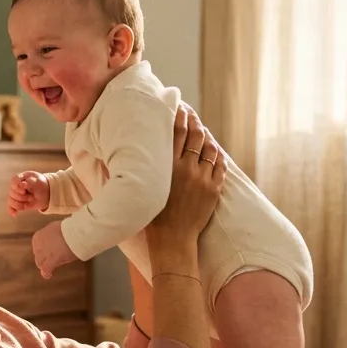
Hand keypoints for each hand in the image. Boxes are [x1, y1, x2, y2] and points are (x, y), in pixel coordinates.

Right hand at [8, 171, 50, 216]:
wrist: (46, 193)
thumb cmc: (41, 184)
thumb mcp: (38, 181)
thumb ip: (30, 182)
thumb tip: (23, 184)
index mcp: (20, 178)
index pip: (14, 181)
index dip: (17, 187)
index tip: (24, 191)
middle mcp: (16, 186)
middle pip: (12, 192)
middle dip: (22, 197)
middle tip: (32, 197)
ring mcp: (15, 195)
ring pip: (11, 201)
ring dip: (20, 204)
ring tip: (29, 202)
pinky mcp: (17, 203)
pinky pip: (11, 207)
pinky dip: (12, 211)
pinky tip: (15, 214)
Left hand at [32, 221, 77, 278]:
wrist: (75, 232)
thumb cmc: (69, 228)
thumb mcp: (56, 228)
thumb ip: (52, 235)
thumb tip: (54, 239)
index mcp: (38, 236)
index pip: (37, 246)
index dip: (43, 250)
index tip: (48, 251)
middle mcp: (38, 245)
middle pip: (38, 255)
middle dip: (43, 258)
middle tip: (50, 259)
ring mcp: (44, 254)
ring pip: (40, 263)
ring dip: (44, 265)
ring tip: (49, 268)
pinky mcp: (51, 261)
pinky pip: (46, 269)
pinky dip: (46, 273)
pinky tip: (48, 275)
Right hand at [147, 104, 225, 246]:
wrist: (173, 240)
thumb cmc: (153, 216)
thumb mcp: (145, 187)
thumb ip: (142, 169)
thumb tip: (127, 155)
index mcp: (167, 167)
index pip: (176, 131)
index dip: (179, 116)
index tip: (179, 106)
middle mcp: (186, 169)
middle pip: (195, 135)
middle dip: (194, 120)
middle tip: (191, 113)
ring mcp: (202, 179)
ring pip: (209, 148)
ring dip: (206, 136)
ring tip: (203, 130)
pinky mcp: (213, 189)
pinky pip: (220, 164)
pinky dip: (217, 154)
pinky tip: (214, 149)